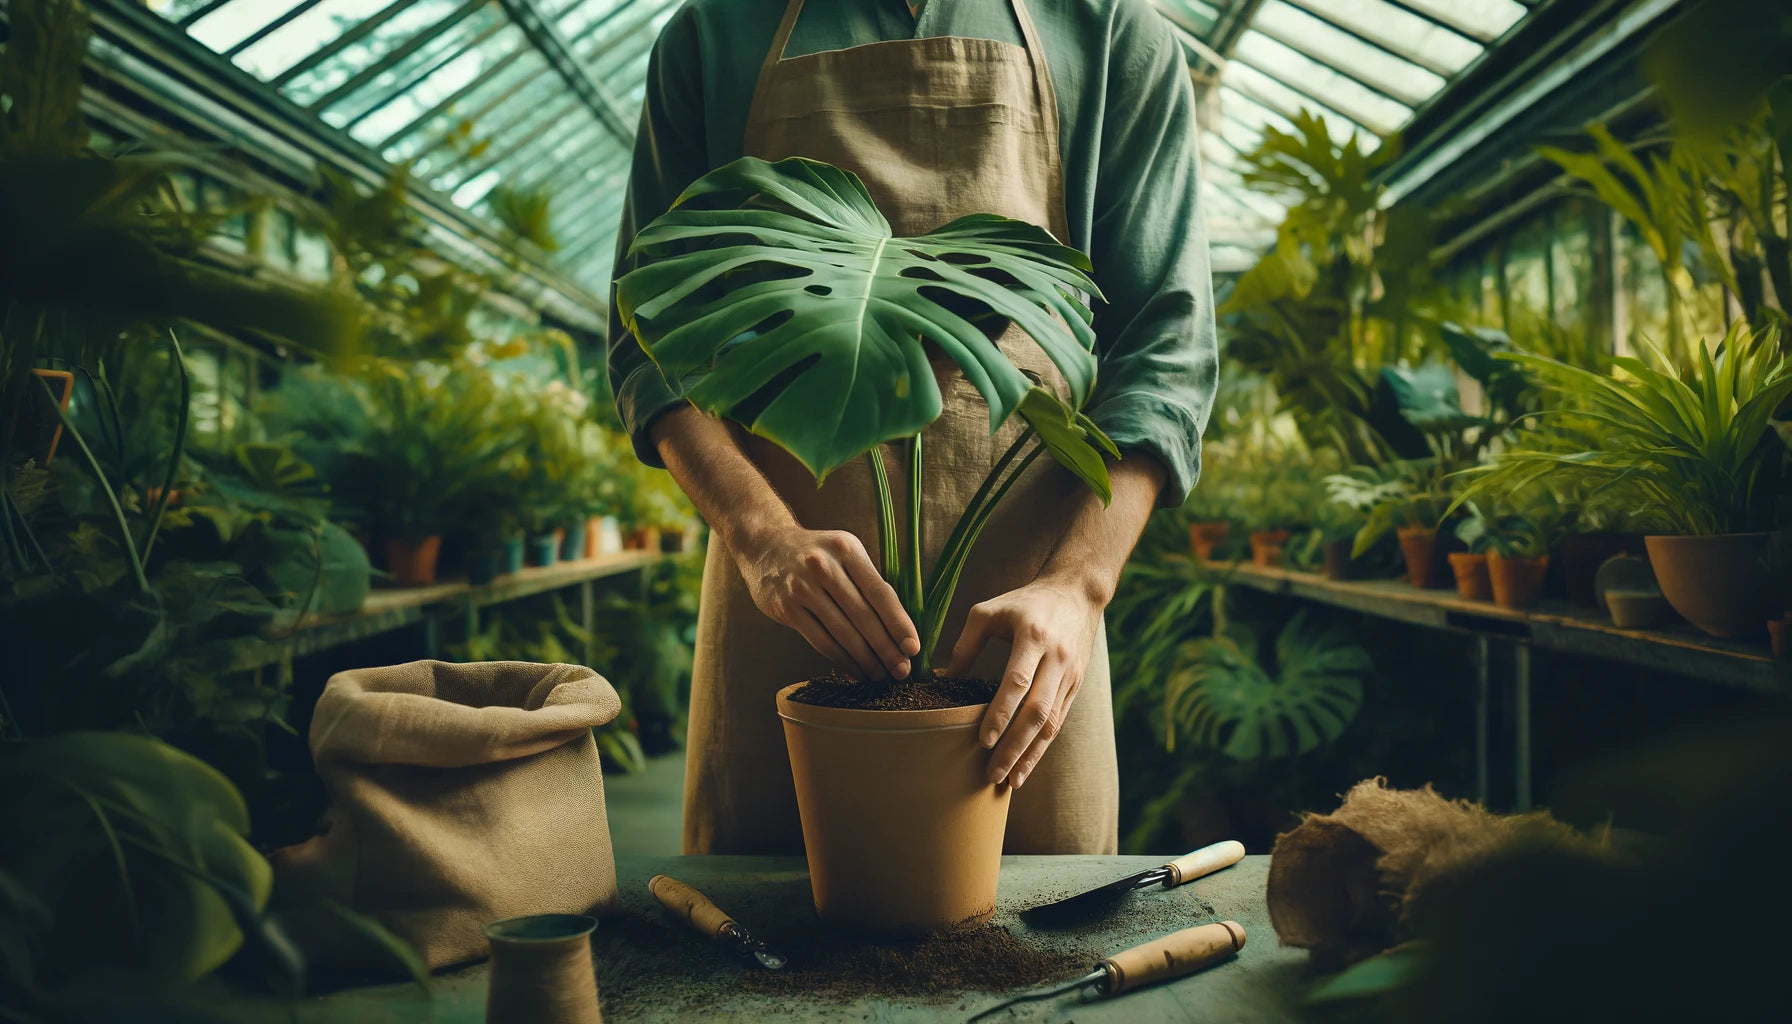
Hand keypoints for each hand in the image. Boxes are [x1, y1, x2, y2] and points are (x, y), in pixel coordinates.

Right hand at [735, 526, 920, 679]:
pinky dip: (841, 660)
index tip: (913, 648)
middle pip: (863, 616)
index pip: (880, 592)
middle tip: (902, 670)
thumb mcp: (845, 553)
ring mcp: (802, 588)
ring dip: (866, 660)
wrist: (766, 547)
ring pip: (842, 633)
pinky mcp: (787, 608)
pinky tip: (856, 671)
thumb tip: (900, 627)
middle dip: (886, 648)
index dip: (899, 623)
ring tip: (881, 676)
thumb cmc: (818, 555)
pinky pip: (821, 641)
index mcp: (847, 549)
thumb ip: (869, 582)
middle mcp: (824, 567)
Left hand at [945, 580, 1101, 787]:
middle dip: (1015, 747)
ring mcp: (1070, 675)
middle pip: (1037, 711)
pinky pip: (1059, 722)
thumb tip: (943, 680)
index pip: (1017, 682)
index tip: (983, 740)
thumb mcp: (989, 611)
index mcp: (1033, 637)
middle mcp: (1056, 659)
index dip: (1001, 713)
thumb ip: (965, 644)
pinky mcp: (1076, 686)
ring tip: (1010, 781)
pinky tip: (1026, 765)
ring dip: (1031, 755)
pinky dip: (1042, 746)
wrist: (1077, 593)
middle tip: (992, 773)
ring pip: (1052, 723)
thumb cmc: (1025, 601)